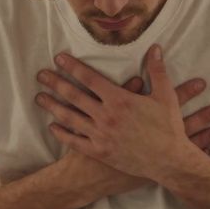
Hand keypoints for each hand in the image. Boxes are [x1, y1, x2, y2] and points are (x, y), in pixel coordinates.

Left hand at [36, 45, 209, 191]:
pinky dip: (62, 133)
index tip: (58, 59)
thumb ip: (157, 71)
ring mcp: (101, 135)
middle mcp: (106, 115)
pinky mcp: (100, 152)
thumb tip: (155, 48)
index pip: (89, 78)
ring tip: (39, 97)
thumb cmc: (169, 128)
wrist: (169, 161)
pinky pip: (75, 141)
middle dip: (55, 83)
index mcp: (119, 99)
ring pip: (70, 118)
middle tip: (40, 75)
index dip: (72, 66)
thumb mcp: (165, 96)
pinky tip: (53, 127)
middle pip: (74, 95)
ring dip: (53, 106)